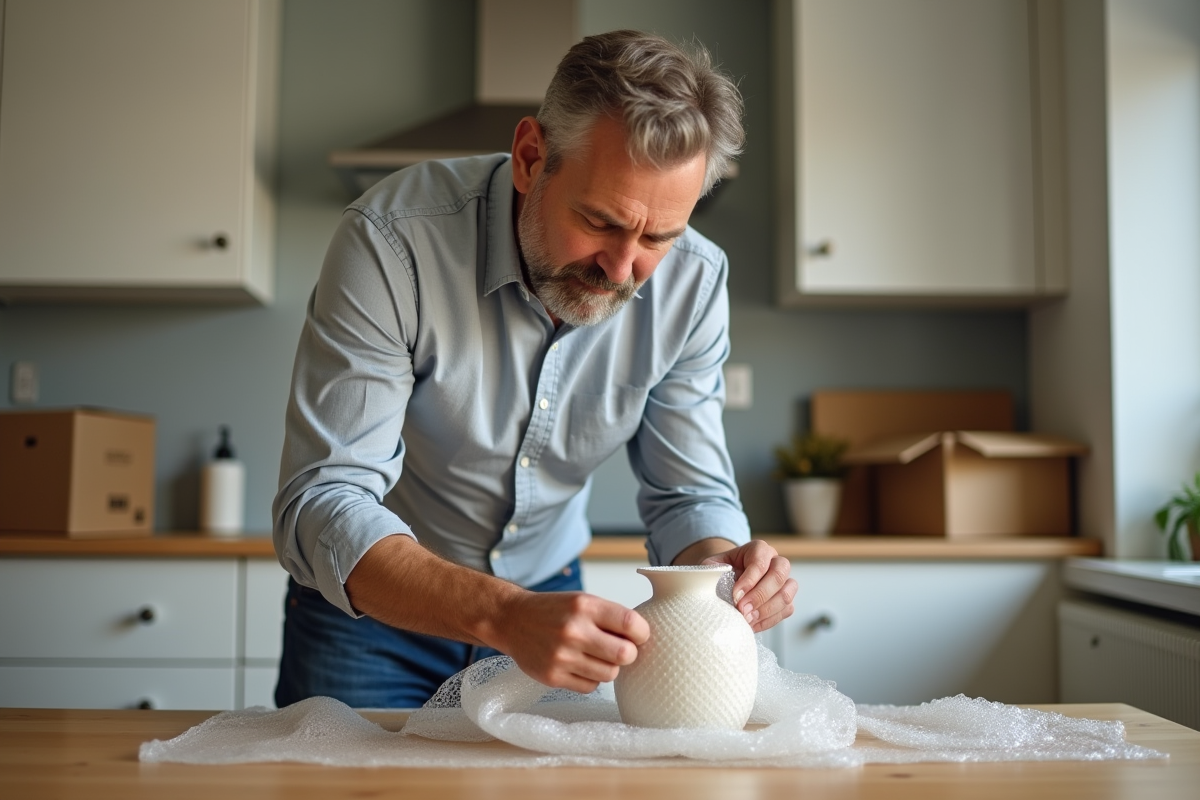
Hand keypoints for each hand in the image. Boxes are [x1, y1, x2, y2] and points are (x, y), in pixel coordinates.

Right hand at [494, 591, 649, 693]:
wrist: (513, 620)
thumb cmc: (554, 610)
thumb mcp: (583, 601)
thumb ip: (611, 617)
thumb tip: (644, 639)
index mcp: (585, 606)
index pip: (631, 624)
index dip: (642, 633)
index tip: (638, 635)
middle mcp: (574, 630)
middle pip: (625, 655)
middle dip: (628, 654)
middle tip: (619, 649)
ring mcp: (562, 656)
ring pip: (610, 674)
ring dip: (609, 667)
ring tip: (595, 655)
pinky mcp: (553, 677)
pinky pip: (591, 686)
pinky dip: (591, 678)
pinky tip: (580, 665)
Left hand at [701, 540, 795, 632]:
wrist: (723, 582)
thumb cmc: (718, 572)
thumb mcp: (711, 567)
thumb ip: (712, 571)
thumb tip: (715, 585)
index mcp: (758, 549)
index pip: (760, 561)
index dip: (749, 580)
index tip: (735, 596)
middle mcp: (775, 561)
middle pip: (779, 575)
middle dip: (760, 595)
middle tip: (742, 609)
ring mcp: (784, 581)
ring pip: (786, 594)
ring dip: (766, 610)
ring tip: (746, 618)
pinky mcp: (786, 600)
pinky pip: (786, 610)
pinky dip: (769, 620)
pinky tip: (752, 624)